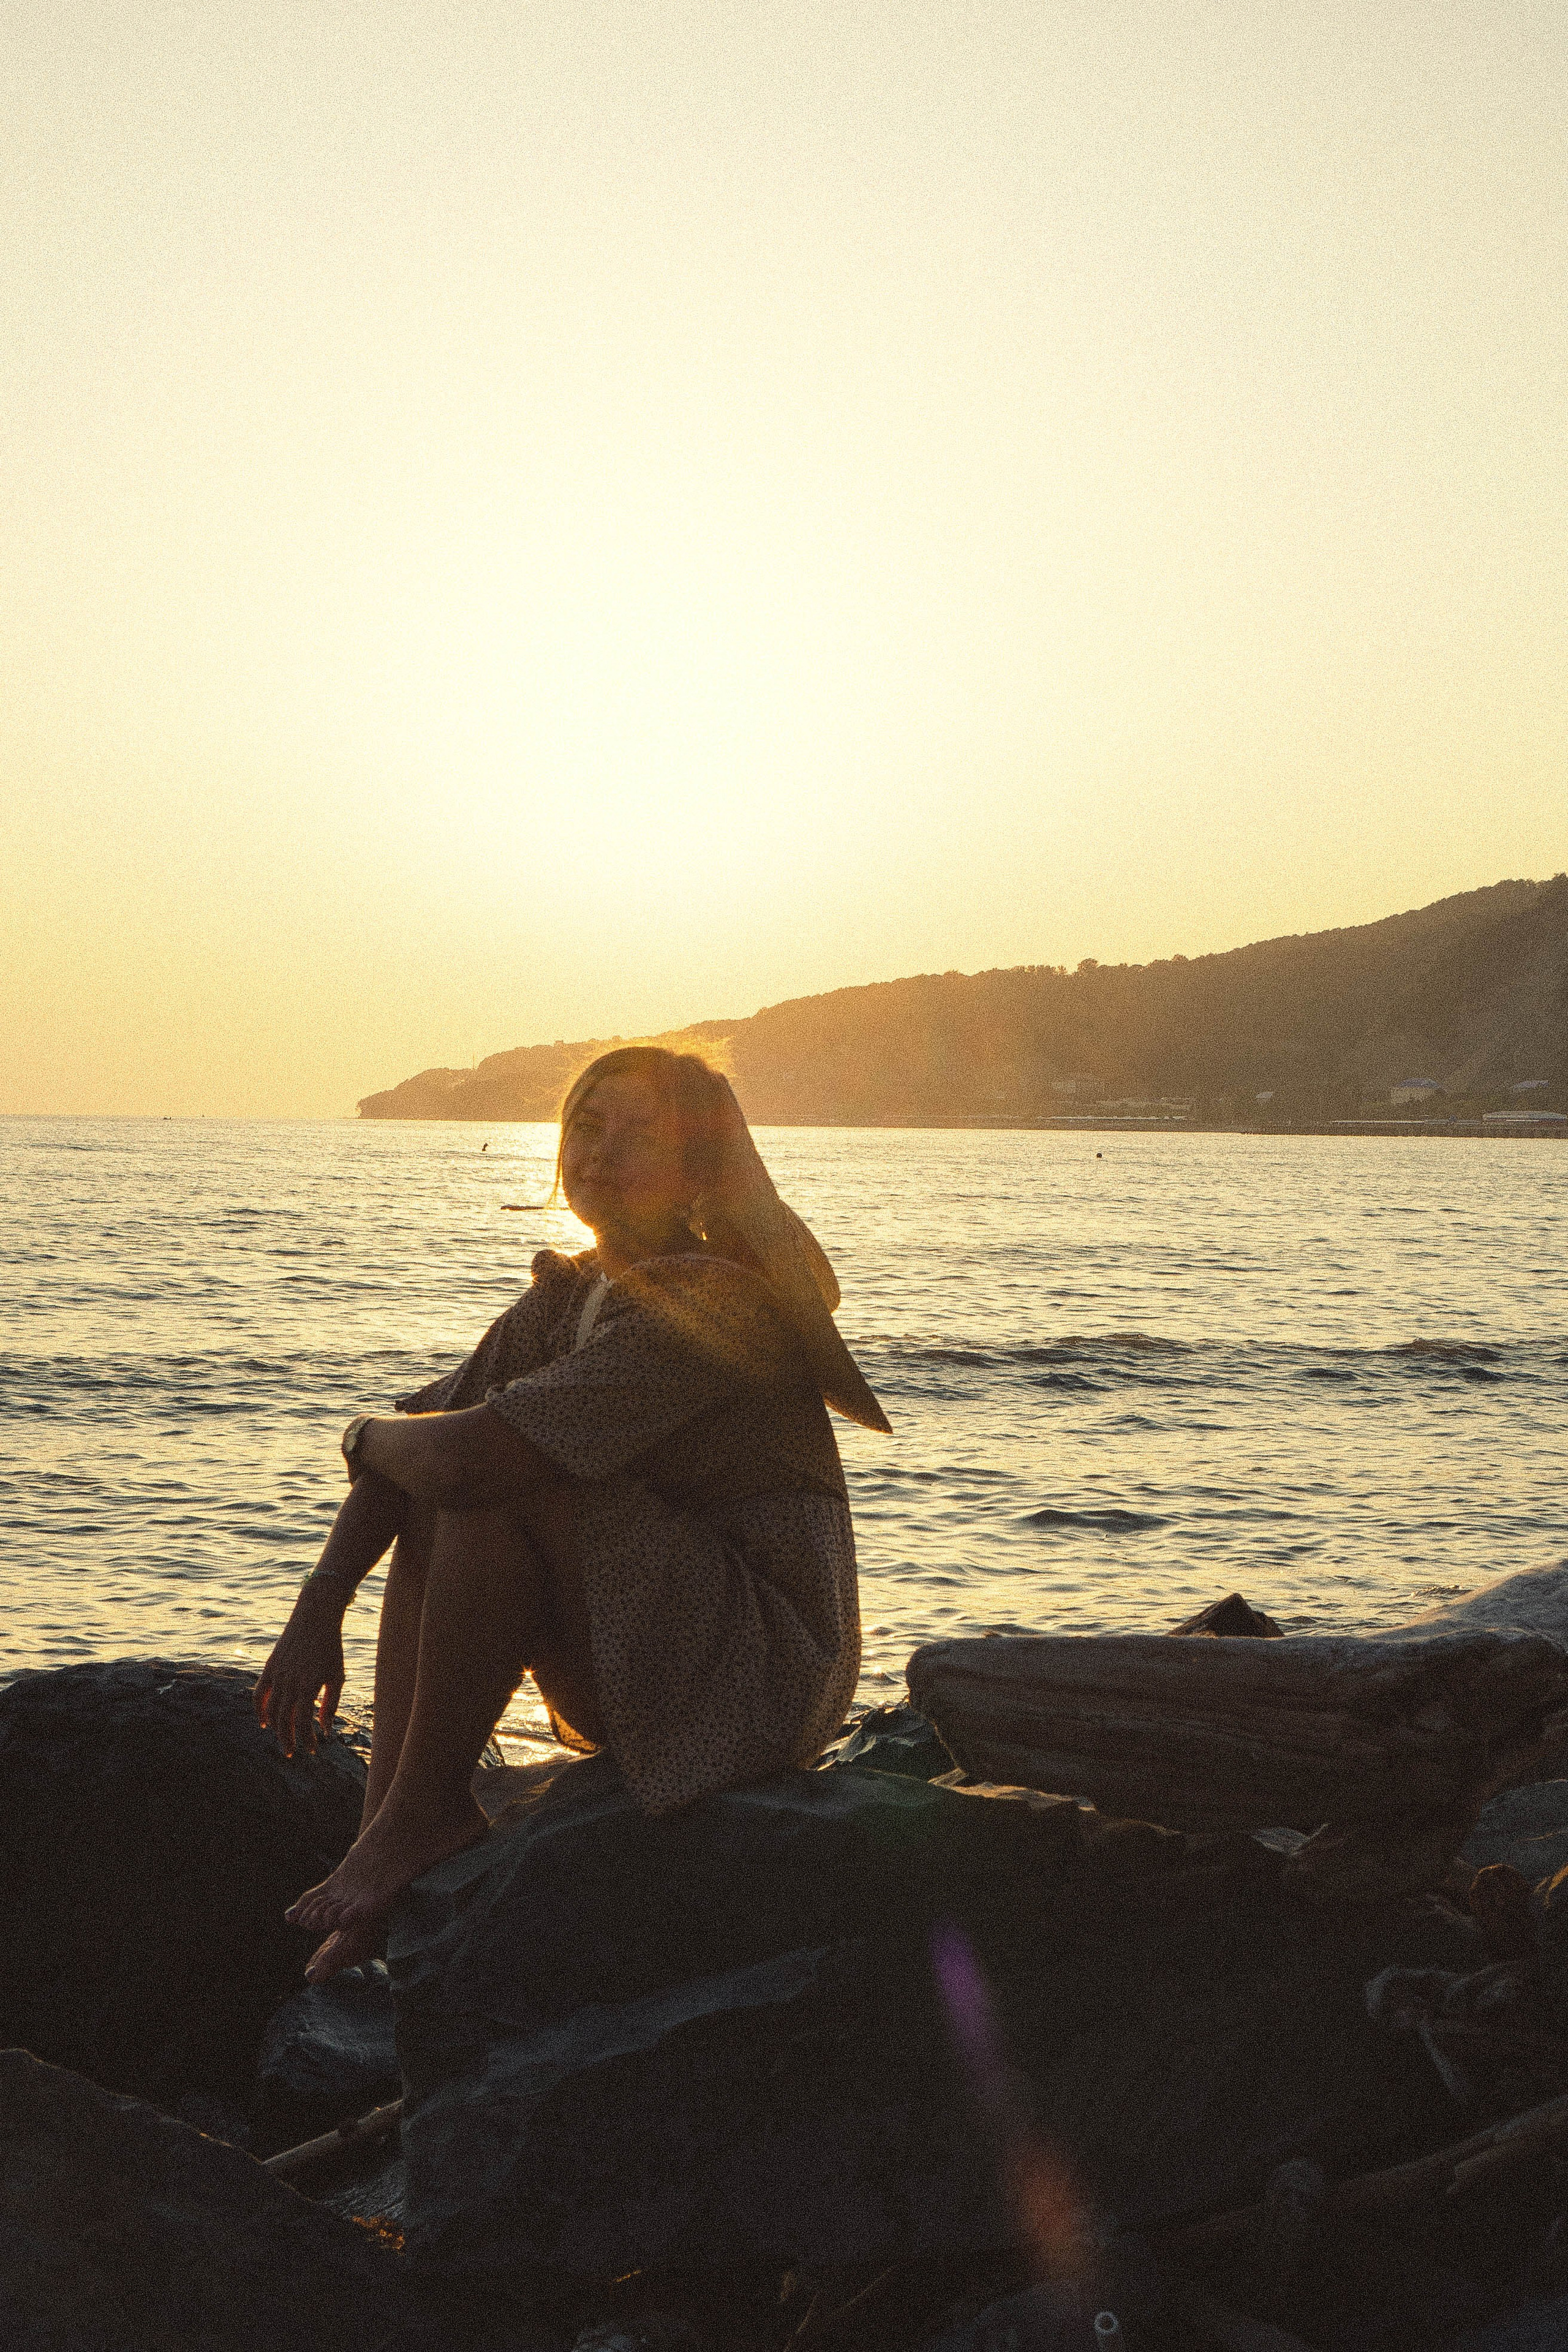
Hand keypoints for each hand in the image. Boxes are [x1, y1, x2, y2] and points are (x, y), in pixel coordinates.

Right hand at [253, 1583, 346, 1758]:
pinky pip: (258, 1694)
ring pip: (271, 1711)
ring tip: (283, 1740)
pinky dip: (258, 1710)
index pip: (303, 1723)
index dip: (307, 1740)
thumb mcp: (337, 1676)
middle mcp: (290, 1683)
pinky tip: (264, 1722)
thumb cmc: (331, 1648)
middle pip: (284, 1721)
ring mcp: (277, 1675)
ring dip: (275, 1729)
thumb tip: (327, 1730)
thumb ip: (332, 1704)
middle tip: (292, 1753)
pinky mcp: (269, 1668)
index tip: (313, 1749)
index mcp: (309, 1686)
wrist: (315, 1618)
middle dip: (288, 1740)